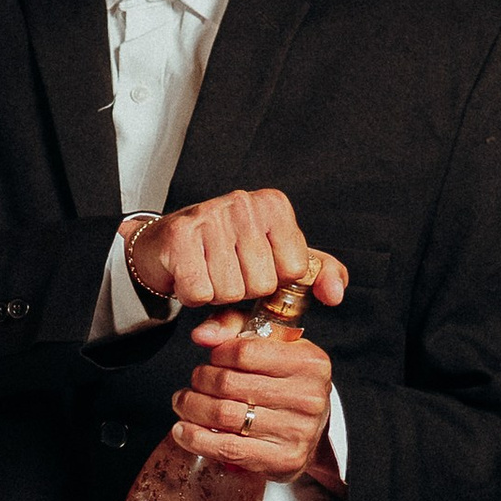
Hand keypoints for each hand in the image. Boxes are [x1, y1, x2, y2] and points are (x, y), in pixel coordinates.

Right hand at [122, 189, 347, 317]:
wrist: (164, 245)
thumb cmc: (226, 253)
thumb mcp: (278, 258)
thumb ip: (315, 274)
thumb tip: (336, 295)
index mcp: (274, 205)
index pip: (293, 270)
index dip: (274, 281)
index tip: (256, 266)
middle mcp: (244, 203)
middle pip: (261, 284)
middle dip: (243, 290)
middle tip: (227, 271)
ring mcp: (210, 216)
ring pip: (230, 292)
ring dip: (217, 294)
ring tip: (208, 272)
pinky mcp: (179, 237)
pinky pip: (200, 294)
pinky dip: (193, 297)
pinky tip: (190, 276)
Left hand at [172, 311, 339, 485]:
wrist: (312, 431)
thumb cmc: (285, 383)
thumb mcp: (270, 345)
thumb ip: (233, 326)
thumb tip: (201, 335)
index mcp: (309, 362)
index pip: (244, 351)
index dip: (217, 354)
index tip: (212, 360)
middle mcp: (308, 396)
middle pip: (228, 383)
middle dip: (199, 381)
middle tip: (193, 383)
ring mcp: (297, 430)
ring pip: (223, 415)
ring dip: (192, 408)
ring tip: (183, 403)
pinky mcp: (284, 459)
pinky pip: (227, 448)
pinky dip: (196, 439)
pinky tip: (183, 431)